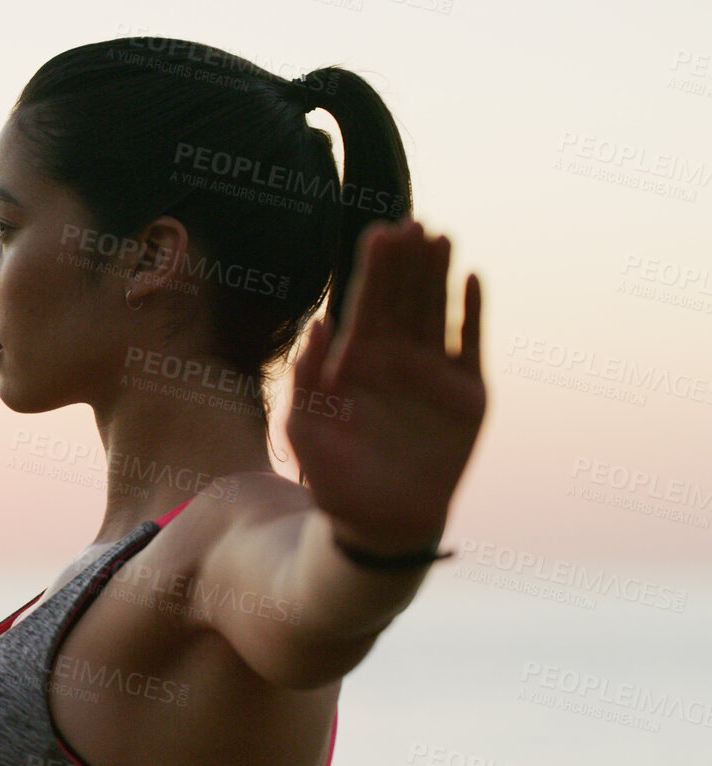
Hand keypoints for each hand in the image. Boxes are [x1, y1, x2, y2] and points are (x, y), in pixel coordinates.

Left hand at [286, 218, 486, 552]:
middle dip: (408, 262)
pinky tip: (472, 279)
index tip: (380, 234)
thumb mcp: (305, 424)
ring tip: (442, 237)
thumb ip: (306, 374)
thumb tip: (318, 321)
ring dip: (440, 274)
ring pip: (439, 310)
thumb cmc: (333, 478)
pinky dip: (474, 312)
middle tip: (413, 225)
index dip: (374, 269)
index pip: (368, 303)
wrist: (380, 524)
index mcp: (358, 361)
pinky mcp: (468, 393)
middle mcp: (398, 360)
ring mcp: (435, 374)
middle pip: (405, 298)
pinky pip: (472, 344)